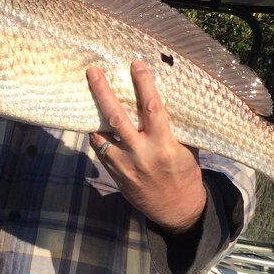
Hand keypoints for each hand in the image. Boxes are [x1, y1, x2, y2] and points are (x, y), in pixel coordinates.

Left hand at [87, 60, 206, 232]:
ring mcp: (125, 166)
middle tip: (92, 72)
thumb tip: (163, 100)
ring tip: (86, 96)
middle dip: (102, 93)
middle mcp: (142, 154)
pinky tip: (95, 125)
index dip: (143, 84)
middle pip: (116, 118)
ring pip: (100, 136)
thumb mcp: (187, 149)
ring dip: (93, 115)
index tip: (135, 64)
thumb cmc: (186, 174)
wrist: (177, 210)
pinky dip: (97, 136)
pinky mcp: (115, 175)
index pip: (151, 108)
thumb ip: (174, 128)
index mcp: (164, 145)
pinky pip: (100, 151)